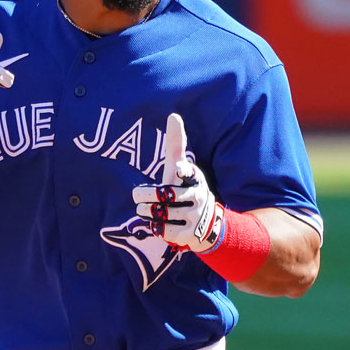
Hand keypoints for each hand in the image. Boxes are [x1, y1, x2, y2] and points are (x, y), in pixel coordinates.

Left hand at [133, 113, 224, 252]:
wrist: (207, 225)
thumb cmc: (186, 189)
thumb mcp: (181, 168)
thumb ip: (176, 145)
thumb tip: (173, 115)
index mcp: (194, 177)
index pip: (188, 171)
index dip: (183, 170)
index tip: (178, 168)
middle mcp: (198, 195)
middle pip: (161, 194)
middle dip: (144, 196)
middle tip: (141, 198)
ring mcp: (195, 216)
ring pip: (158, 213)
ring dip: (147, 212)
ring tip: (150, 210)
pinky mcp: (190, 235)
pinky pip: (161, 230)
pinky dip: (156, 228)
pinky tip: (162, 224)